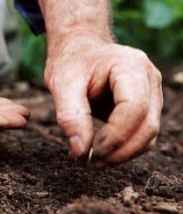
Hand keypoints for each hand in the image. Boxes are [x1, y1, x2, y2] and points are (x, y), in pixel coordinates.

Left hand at [45, 34, 162, 166]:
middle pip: (147, 126)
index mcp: (131, 66)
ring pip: (148, 135)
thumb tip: (80, 151)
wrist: (80, 50)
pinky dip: (123, 149)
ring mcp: (152, 94)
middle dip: (119, 151)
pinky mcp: (146, 107)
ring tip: (91, 161)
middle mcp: (149, 79)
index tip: (88, 153)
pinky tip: (98, 152)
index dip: (114, 136)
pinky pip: (141, 135)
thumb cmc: (71, 62)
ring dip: (122, 154)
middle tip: (89, 164)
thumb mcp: (62, 84)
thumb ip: (70, 116)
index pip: (134, 108)